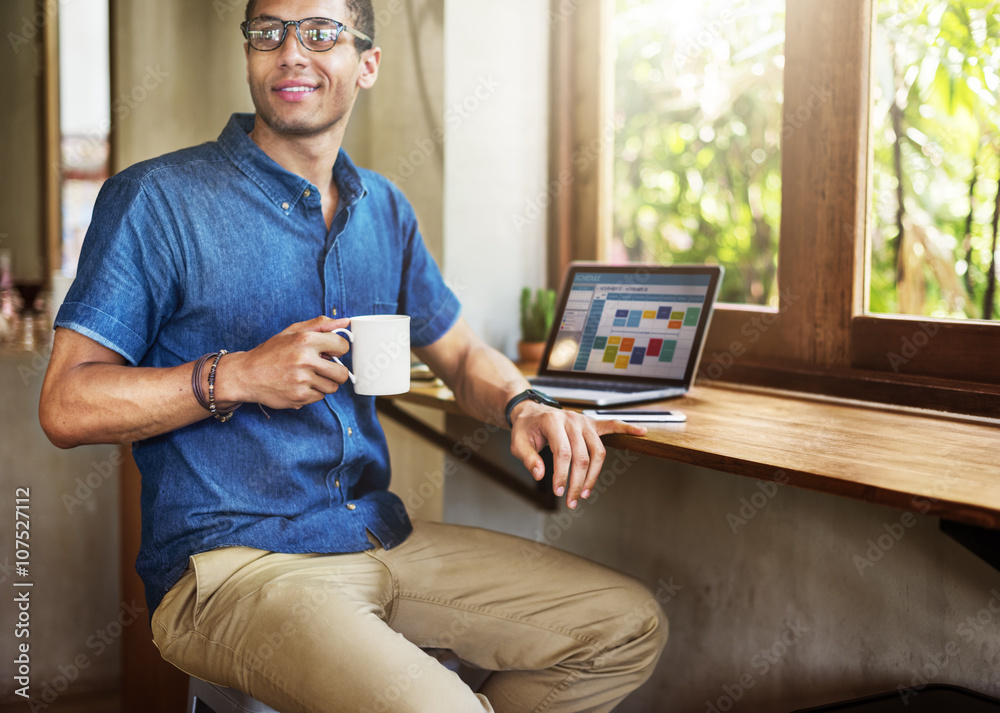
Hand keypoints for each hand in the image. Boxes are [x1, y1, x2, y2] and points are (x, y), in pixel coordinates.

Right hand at [215, 316, 352, 408]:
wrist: (246, 375)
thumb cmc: (270, 352)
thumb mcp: (292, 332)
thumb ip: (320, 325)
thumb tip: (345, 321)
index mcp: (306, 340)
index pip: (342, 346)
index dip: (338, 349)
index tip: (331, 352)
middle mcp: (305, 360)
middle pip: (342, 373)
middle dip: (336, 371)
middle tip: (324, 368)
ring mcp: (302, 381)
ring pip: (332, 387)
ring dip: (324, 383)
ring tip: (308, 376)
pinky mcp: (299, 397)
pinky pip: (319, 397)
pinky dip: (313, 392)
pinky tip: (299, 385)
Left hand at [508, 403, 646, 508]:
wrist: (531, 411)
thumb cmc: (525, 428)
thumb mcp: (517, 443)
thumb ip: (528, 458)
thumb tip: (541, 475)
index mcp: (553, 422)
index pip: (562, 453)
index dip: (562, 475)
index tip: (559, 492)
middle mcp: (572, 420)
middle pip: (582, 456)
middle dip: (578, 482)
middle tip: (572, 501)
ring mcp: (584, 420)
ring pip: (598, 451)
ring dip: (594, 475)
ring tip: (585, 493)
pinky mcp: (591, 423)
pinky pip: (612, 425)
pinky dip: (627, 428)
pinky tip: (641, 432)